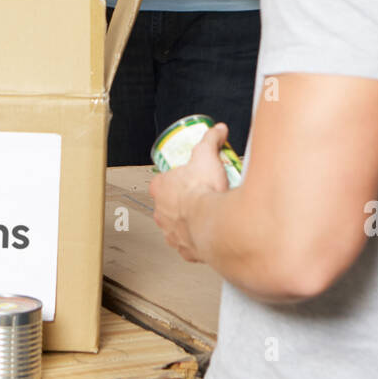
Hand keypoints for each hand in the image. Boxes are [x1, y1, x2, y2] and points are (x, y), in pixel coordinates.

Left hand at [149, 122, 230, 262]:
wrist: (216, 223)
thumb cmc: (205, 191)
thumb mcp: (207, 155)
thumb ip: (211, 140)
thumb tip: (217, 130)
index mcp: (160, 188)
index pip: (161, 181)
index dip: (174, 178)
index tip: (187, 177)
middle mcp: (161, 212)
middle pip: (167, 204)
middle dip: (182, 201)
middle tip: (200, 195)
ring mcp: (171, 232)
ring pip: (176, 226)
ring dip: (189, 221)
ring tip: (207, 215)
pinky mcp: (184, 249)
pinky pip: (188, 244)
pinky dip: (197, 240)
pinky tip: (209, 234)